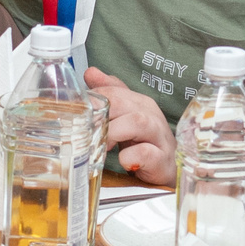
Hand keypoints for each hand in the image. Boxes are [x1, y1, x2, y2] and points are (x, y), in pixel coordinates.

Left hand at [86, 67, 176, 183]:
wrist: (164, 173)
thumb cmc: (143, 144)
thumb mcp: (125, 118)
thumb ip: (111, 95)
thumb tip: (91, 72)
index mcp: (141, 104)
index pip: (113, 90)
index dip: (93, 100)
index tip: (79, 114)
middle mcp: (152, 116)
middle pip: (123, 102)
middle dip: (101, 113)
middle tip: (86, 130)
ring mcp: (159, 138)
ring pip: (137, 122)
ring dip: (114, 132)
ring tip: (103, 146)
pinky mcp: (162, 160)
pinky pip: (145, 153)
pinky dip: (130, 156)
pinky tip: (123, 161)